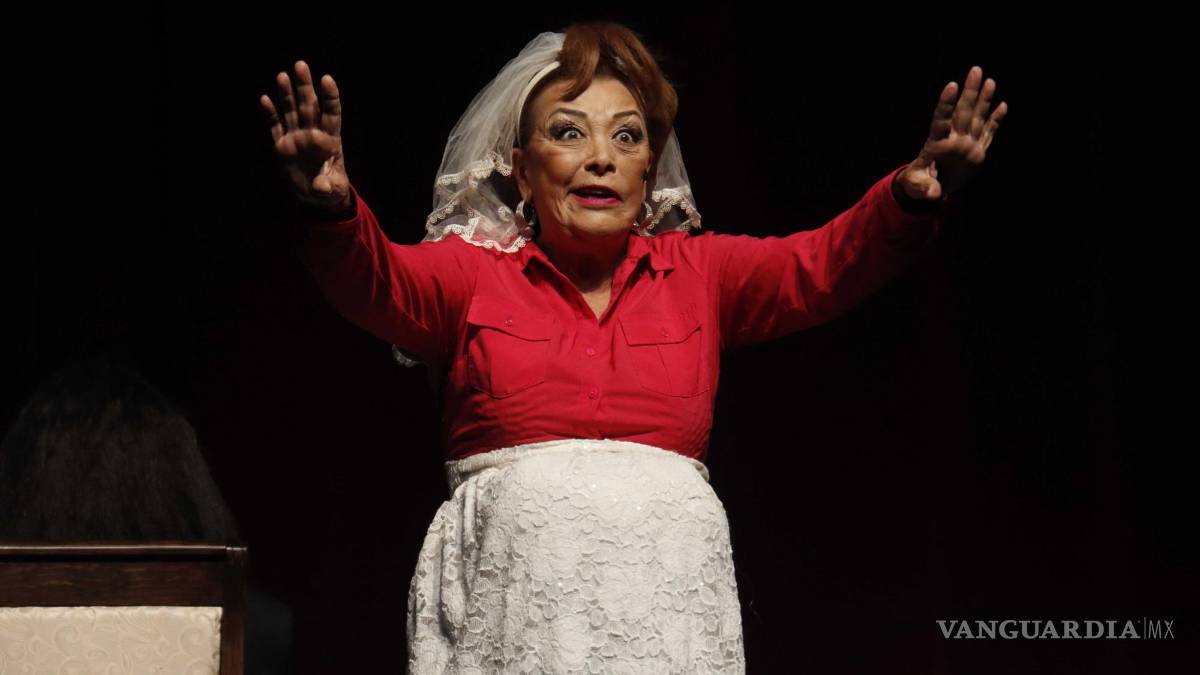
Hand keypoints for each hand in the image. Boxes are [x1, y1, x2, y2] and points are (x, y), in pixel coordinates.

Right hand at [260, 60, 351, 213]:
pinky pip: (275, 127)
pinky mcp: (282, 145)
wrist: (315, 196)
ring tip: (283, 75)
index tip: (327, 79)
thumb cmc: (330, 190)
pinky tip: (265, 99)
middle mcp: (313, 134)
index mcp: (331, 141)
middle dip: (305, 86)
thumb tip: (322, 187)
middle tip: (301, 65)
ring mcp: (297, 137)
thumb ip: (327, 187)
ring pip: (291, 111)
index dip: (330, 98)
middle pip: (309, 106)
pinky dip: (270, 114)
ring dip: (287, 94)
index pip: (331, 114)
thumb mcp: (332, 191)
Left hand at [897, 65, 1008, 200]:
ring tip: (988, 80)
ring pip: (977, 117)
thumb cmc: (918, 184)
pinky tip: (1003, 105)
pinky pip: (988, 132)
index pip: (941, 120)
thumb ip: (925, 189)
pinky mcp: (977, 150)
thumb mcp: (918, 188)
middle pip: (962, 112)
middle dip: (970, 92)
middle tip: (975, 69)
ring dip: (983, 100)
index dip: (946, 103)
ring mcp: (966, 143)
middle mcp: (953, 139)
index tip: (952, 85)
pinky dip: (995, 120)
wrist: (931, 187)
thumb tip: (933, 195)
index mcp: (937, 144)